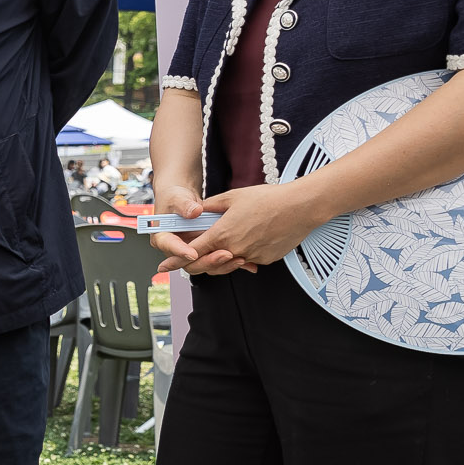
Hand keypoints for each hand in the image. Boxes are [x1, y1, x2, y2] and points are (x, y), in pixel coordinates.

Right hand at [147, 182, 237, 275]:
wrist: (185, 202)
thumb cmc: (176, 200)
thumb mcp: (177, 198)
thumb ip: (185, 205)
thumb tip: (194, 212)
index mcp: (164, 238)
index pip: (170, 247)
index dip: (181, 251)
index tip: (193, 252)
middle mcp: (177, 250)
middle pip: (189, 263)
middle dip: (208, 261)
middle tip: (225, 254)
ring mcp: (193, 252)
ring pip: (206, 265)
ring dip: (223, 264)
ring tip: (240, 258)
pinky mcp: (207, 252)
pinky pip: (218, 261)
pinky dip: (233, 262)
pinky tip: (247, 262)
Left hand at [166, 183, 326, 274]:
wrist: (300, 207)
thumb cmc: (268, 199)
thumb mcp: (232, 197)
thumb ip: (211, 206)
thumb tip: (198, 211)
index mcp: (222, 234)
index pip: (191, 253)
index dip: (175, 261)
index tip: (163, 267)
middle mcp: (234, 249)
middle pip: (206, 265)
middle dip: (195, 264)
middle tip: (187, 260)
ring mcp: (251, 256)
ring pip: (228, 264)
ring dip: (220, 259)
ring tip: (221, 247)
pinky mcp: (265, 260)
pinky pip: (248, 261)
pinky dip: (242, 256)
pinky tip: (246, 243)